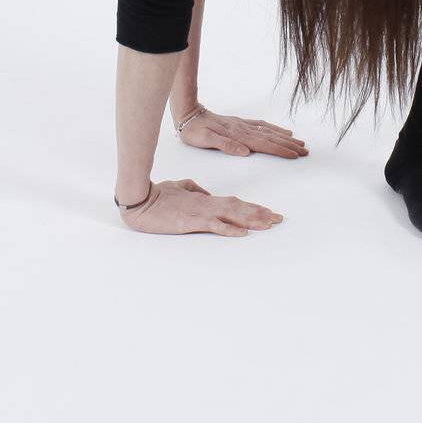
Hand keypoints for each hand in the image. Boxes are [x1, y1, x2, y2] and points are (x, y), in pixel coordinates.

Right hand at [119, 179, 282, 236]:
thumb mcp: (182, 188)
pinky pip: (215, 226)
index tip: (269, 212)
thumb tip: (207, 194)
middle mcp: (208, 204)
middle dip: (261, 214)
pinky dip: (230, 229)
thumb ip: (196, 190)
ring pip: (233, 215)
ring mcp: (201, 212)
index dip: (253, 207)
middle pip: (240, 208)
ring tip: (269, 224)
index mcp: (206, 199)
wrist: (142, 200)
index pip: (236, 202)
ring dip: (253, 220)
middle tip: (279, 219)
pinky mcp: (192, 222)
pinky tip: (243, 234)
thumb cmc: (159, 195)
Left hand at [177, 107, 308, 158]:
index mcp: (237, 136)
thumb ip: (226, 145)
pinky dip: (275, 129)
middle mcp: (244, 129)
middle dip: (288, 145)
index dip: (280, 150)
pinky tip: (282, 132)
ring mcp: (243, 125)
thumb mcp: (205, 141)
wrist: (189, 114)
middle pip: (271, 138)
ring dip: (285, 138)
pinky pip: (262, 125)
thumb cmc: (195, 131)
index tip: (294, 155)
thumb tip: (245, 151)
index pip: (263, 144)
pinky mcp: (240, 123)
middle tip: (305, 150)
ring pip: (269, 132)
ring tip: (299, 142)